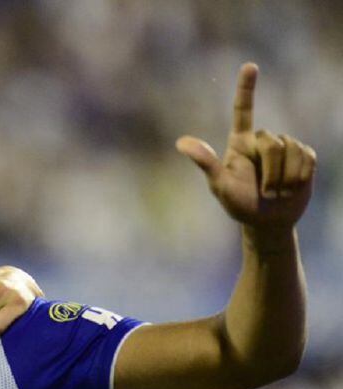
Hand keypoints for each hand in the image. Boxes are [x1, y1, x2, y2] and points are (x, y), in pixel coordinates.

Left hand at [176, 63, 315, 237]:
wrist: (267, 221)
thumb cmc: (239, 204)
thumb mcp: (220, 185)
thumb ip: (206, 162)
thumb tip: (182, 143)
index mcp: (240, 143)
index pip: (243, 110)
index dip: (246, 88)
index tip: (249, 66)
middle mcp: (263, 141)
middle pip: (273, 143)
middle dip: (270, 172)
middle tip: (265, 192)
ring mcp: (285, 147)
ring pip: (292, 150)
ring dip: (284, 178)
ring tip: (276, 192)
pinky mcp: (304, 157)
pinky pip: (307, 158)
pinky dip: (299, 177)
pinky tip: (292, 188)